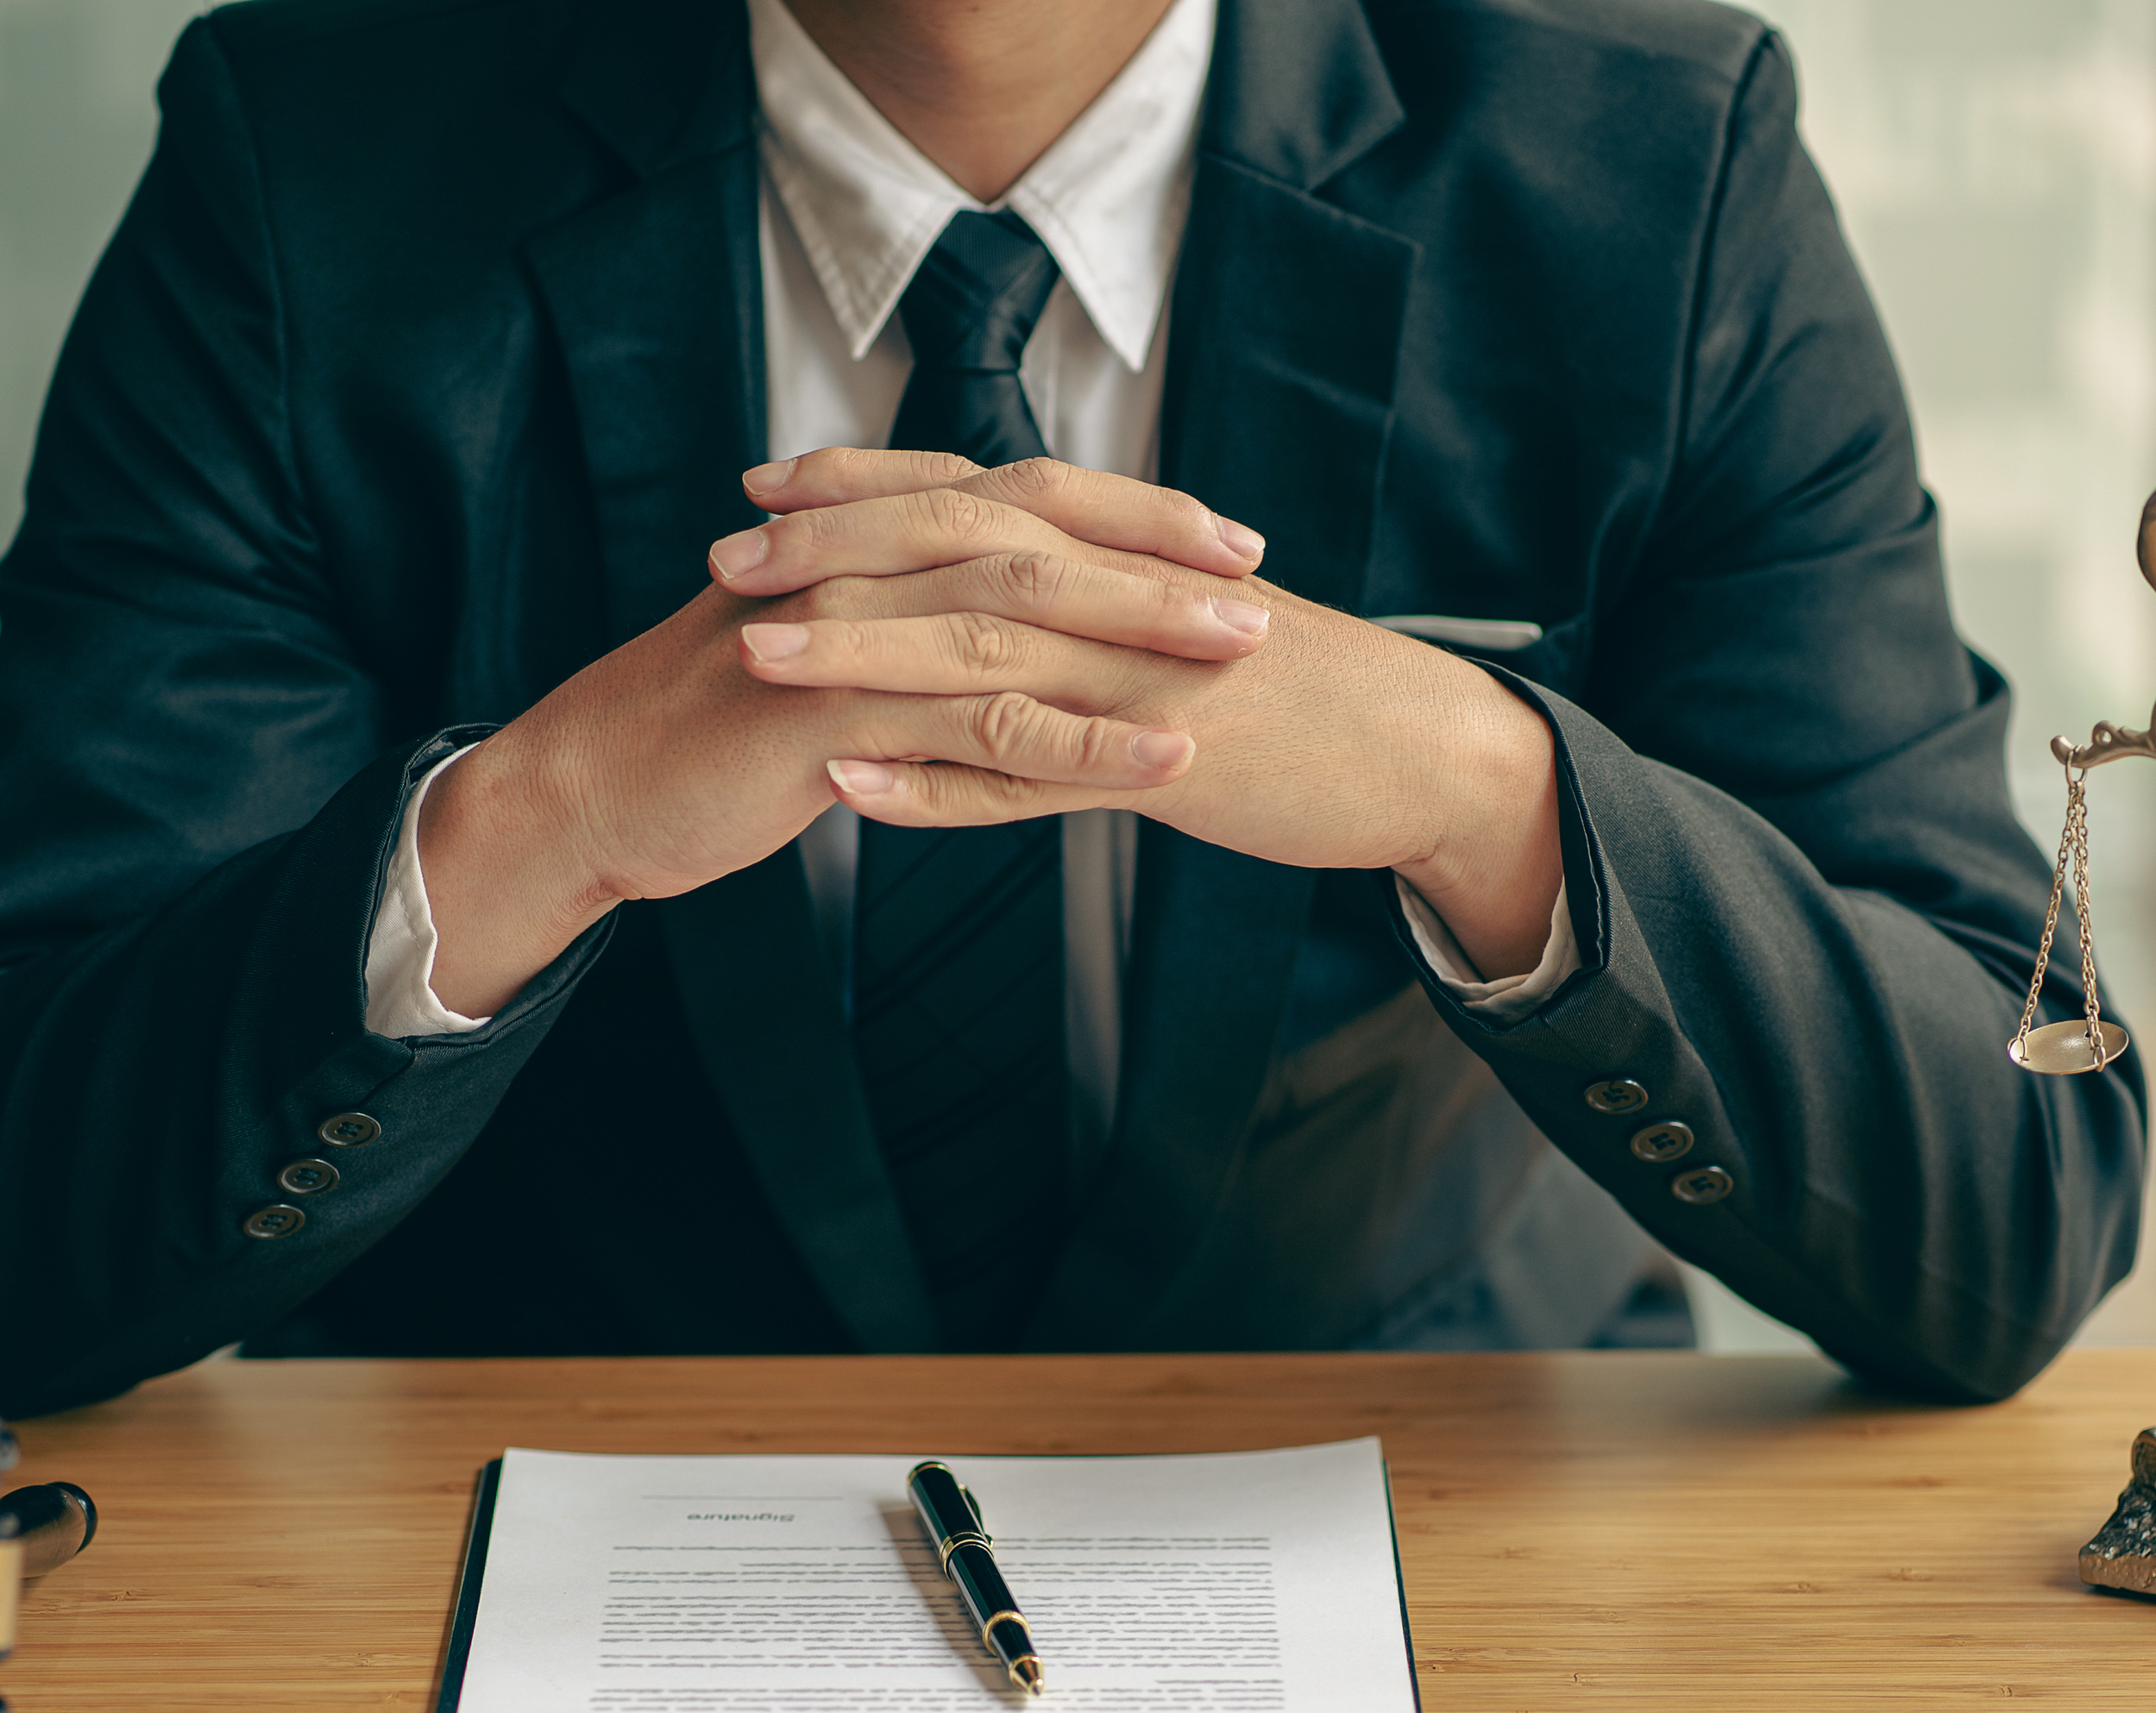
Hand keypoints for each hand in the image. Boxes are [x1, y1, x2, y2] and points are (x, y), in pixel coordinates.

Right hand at [416, 469, 1266, 1014]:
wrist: (590, 789)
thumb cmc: (702, 731)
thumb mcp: (811, 656)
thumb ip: (892, 625)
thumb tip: (978, 624)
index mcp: (868, 547)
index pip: (1020, 504)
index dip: (1125, 515)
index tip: (1221, 538)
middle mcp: (866, 570)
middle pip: (1038, 541)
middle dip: (1158, 560)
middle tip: (1260, 580)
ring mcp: (850, 636)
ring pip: (1025, 621)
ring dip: (1144, 638)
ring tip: (1243, 658)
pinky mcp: (838, 717)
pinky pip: (985, 730)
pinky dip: (1085, 745)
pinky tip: (1165, 763)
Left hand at [731, 451, 1564, 973]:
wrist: (1430, 749)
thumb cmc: (1313, 694)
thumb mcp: (1195, 623)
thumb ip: (1104, 600)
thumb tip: (1014, 589)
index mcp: (1127, 553)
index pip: (975, 493)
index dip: (865, 484)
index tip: (765, 484)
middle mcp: (1125, 595)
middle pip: (957, 551)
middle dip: (832, 551)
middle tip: (725, 559)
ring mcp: (1142, 679)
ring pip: (976, 654)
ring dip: (857, 652)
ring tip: (753, 656)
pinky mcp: (1166, 767)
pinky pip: (1032, 774)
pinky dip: (936, 783)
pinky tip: (851, 785)